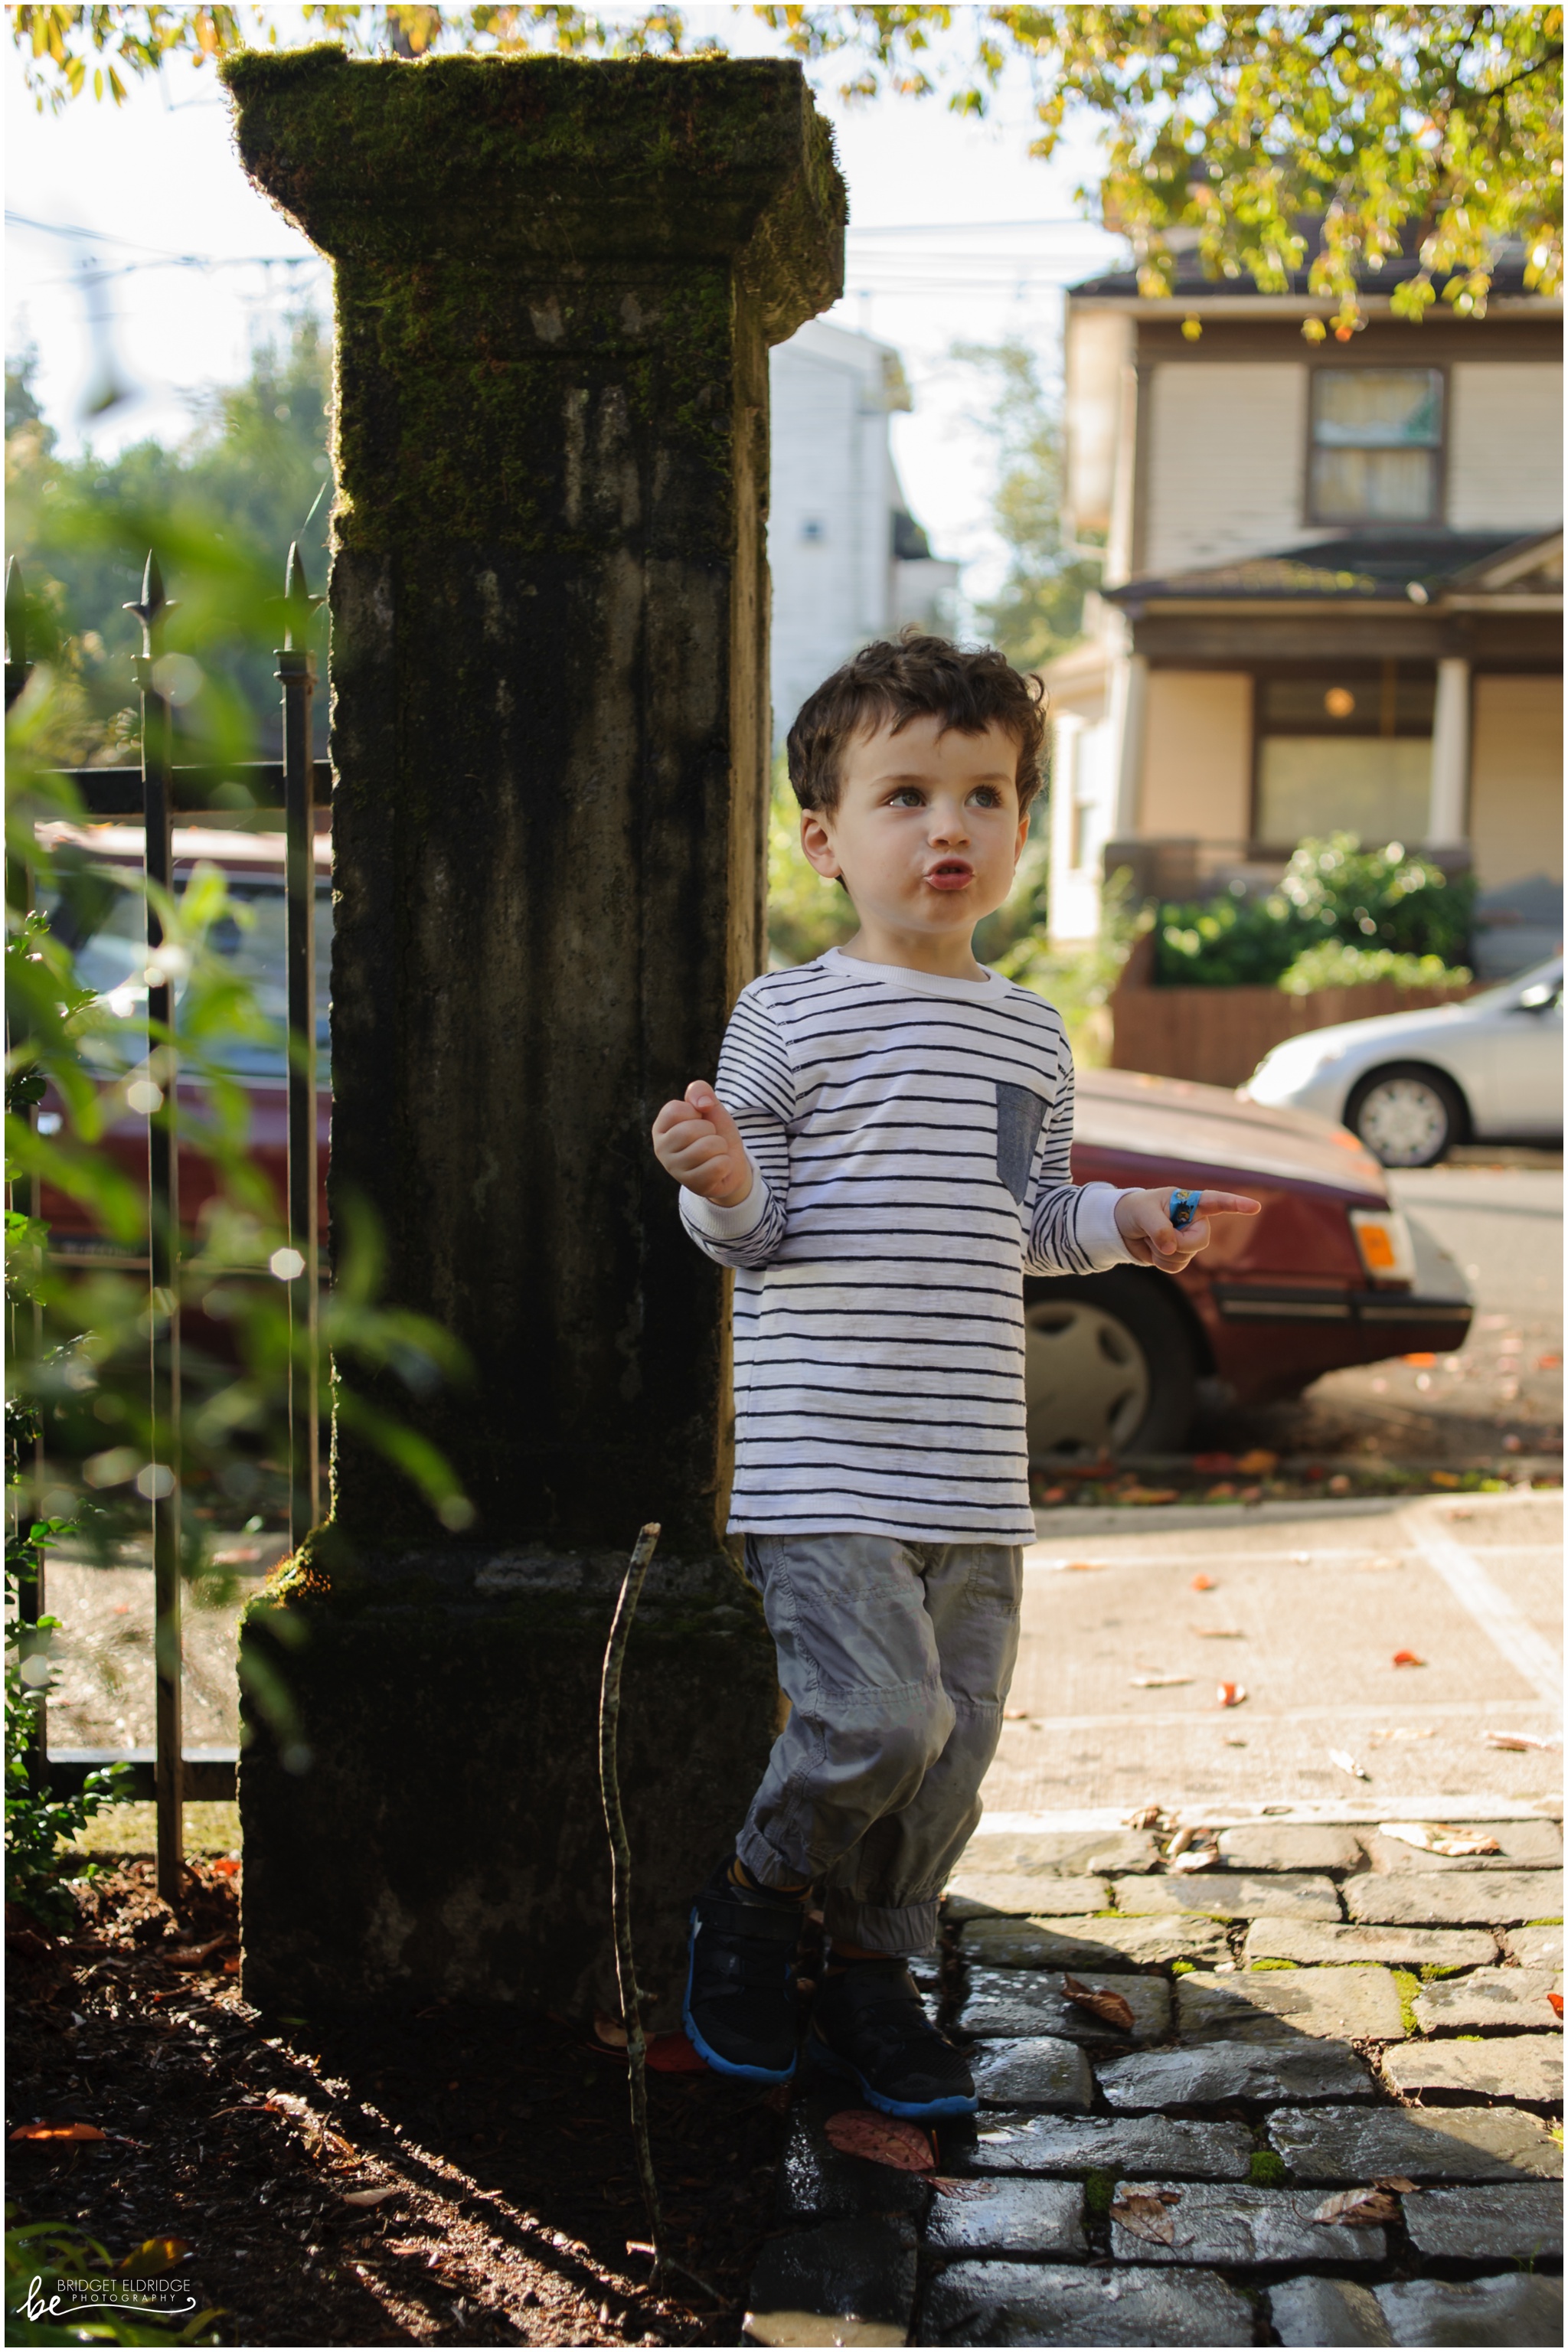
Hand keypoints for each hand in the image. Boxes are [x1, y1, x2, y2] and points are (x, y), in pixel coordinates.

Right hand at [651, 1082, 753, 1208]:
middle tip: (709, 1138)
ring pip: (707, 1147)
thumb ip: (700, 1091)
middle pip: (690, 1130)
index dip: (695, 1112)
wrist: (730, 1163)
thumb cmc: (714, 1133)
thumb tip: (702, 1104)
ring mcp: (675, 1170)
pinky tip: (718, 1167)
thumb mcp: (709, 1106)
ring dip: (720, 1146)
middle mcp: (661, 1149)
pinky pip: (718, 1166)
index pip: (674, 1110)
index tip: (698, 1120)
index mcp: (661, 1128)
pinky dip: (726, 1163)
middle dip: (710, 1131)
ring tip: (714, 1152)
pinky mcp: (693, 1185)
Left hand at [1115, 1186, 1260, 1272]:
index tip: (1255, 1207)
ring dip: (1163, 1252)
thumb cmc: (1135, 1210)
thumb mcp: (1143, 1212)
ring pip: (1186, 1257)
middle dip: (1178, 1243)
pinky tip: (1154, 1250)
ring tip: (1151, 1237)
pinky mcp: (1180, 1256)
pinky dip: (1161, 1262)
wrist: (1123, 1228)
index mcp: (1190, 1202)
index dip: (1236, 1205)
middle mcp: (1194, 1221)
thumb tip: (1171, 1247)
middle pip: (1200, 1241)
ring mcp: (1188, 1240)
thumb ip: (1158, 1227)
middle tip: (1157, 1235)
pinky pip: (1176, 1267)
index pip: (1217, 1202)